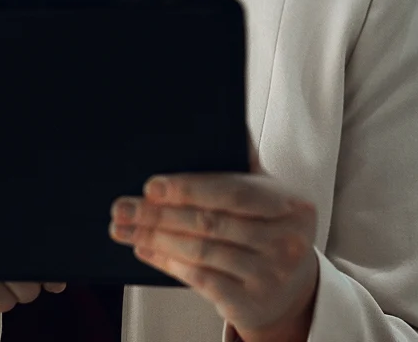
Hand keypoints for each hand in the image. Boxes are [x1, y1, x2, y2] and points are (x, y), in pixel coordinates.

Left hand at [108, 136, 319, 339]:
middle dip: (159, 214)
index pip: (234, 191)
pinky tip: (146, 250)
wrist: (293, 291)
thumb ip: (245, 162)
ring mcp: (270, 274)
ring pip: (201, 251)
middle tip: (123, 207)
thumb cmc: (273, 233)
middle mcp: (286, 241)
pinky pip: (200, 279)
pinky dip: (168, 262)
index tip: (151, 185)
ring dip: (155, 238)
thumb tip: (223, 116)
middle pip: (211, 222)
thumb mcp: (272, 197)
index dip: (190, 187)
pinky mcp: (250, 302)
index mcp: (291, 204)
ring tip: (125, 228)